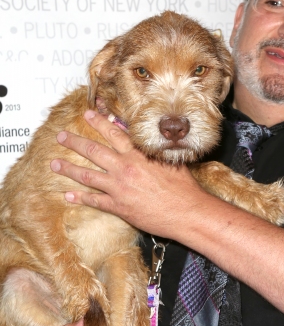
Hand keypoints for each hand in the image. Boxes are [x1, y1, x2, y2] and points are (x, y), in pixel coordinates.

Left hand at [50, 110, 204, 240]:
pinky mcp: (119, 207)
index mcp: (138, 154)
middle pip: (93, 151)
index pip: (114, 133)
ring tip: (54, 164)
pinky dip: (80, 198)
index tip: (88, 114)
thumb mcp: (171, 160)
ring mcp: (119, 188)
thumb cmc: (184, 187)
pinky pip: (94, 201)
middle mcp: (125, 168)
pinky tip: (68, 195)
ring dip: (69, 169)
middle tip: (61, 136)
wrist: (187, 211)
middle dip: (74, 142)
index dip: (99, 122)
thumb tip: (149, 140)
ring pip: (87, 175)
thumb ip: (155, 150)